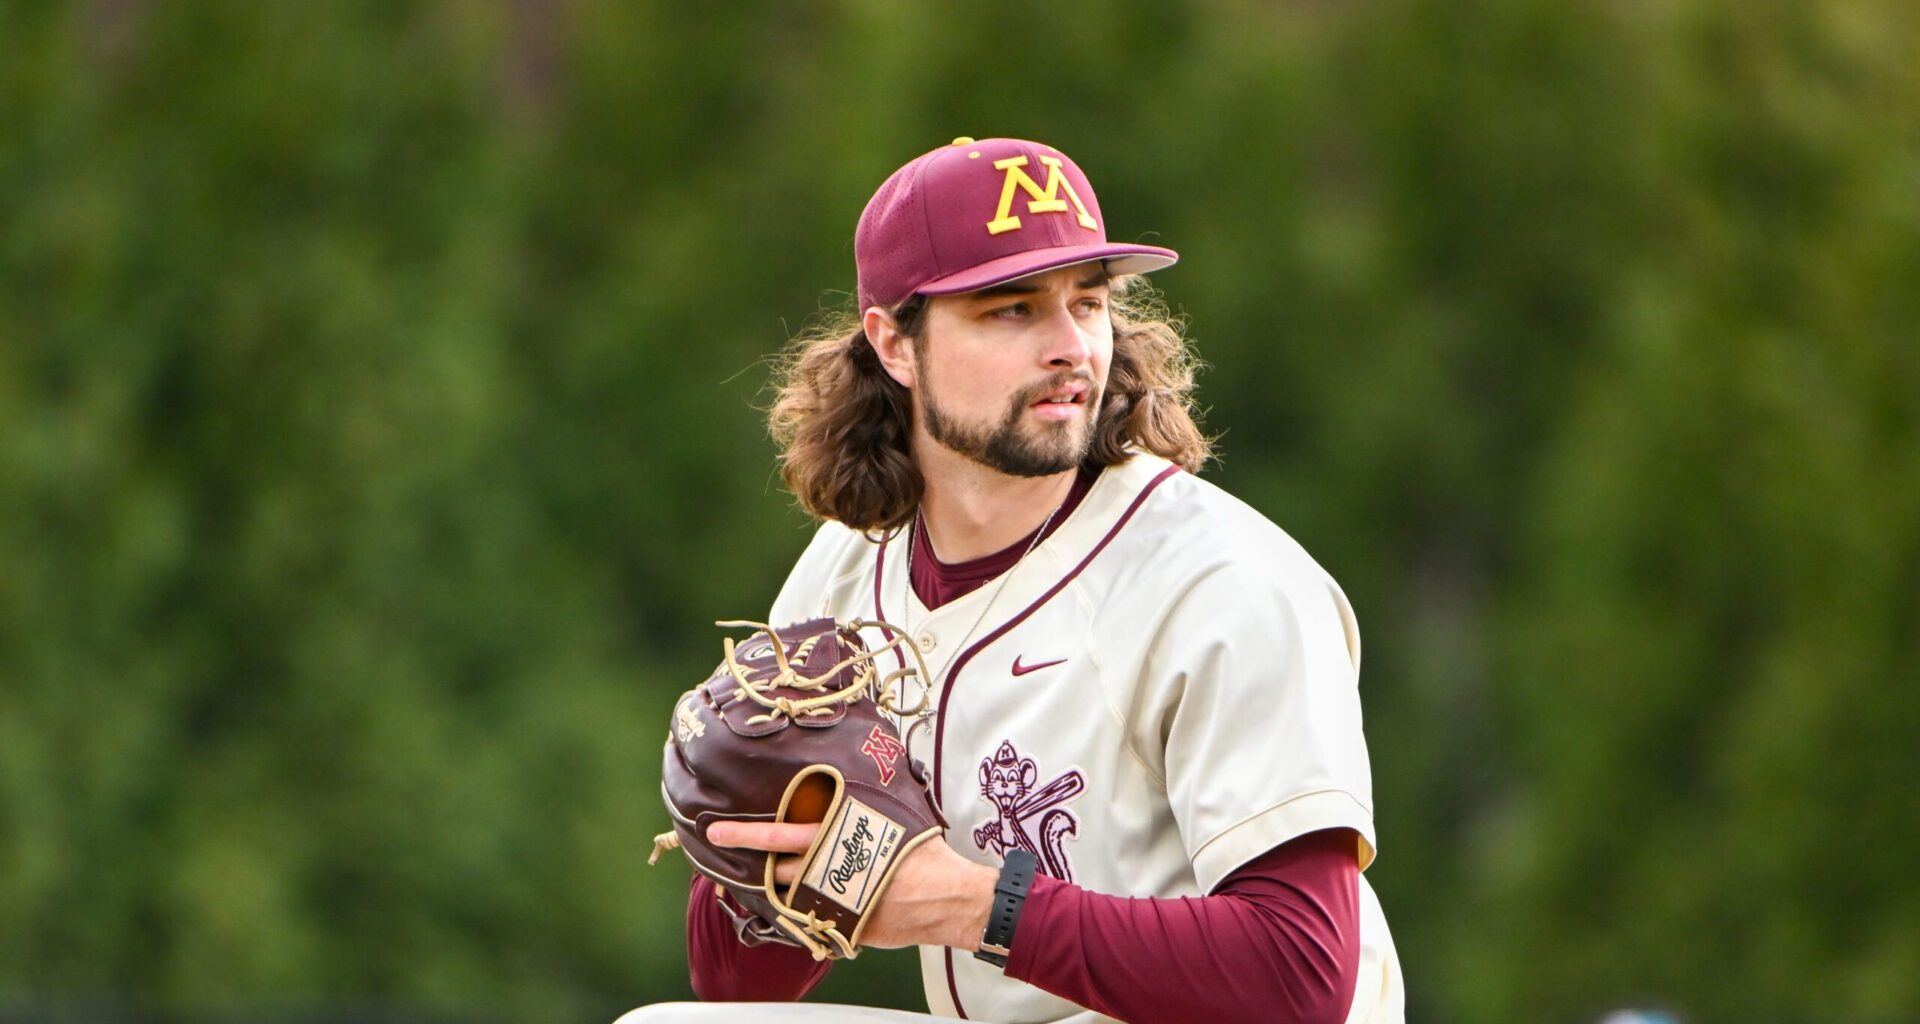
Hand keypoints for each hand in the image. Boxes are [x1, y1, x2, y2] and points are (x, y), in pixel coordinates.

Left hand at [706, 820, 998, 950]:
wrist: (943, 895)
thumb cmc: (921, 849)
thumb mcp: (893, 812)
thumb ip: (866, 801)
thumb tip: (859, 769)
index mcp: (837, 835)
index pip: (783, 832)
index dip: (749, 832)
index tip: (718, 829)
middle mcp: (826, 865)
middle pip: (774, 862)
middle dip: (744, 849)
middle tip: (717, 838)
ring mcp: (830, 897)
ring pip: (789, 889)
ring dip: (774, 881)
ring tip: (757, 871)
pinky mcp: (839, 921)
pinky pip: (809, 914)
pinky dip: (799, 907)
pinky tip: (794, 900)